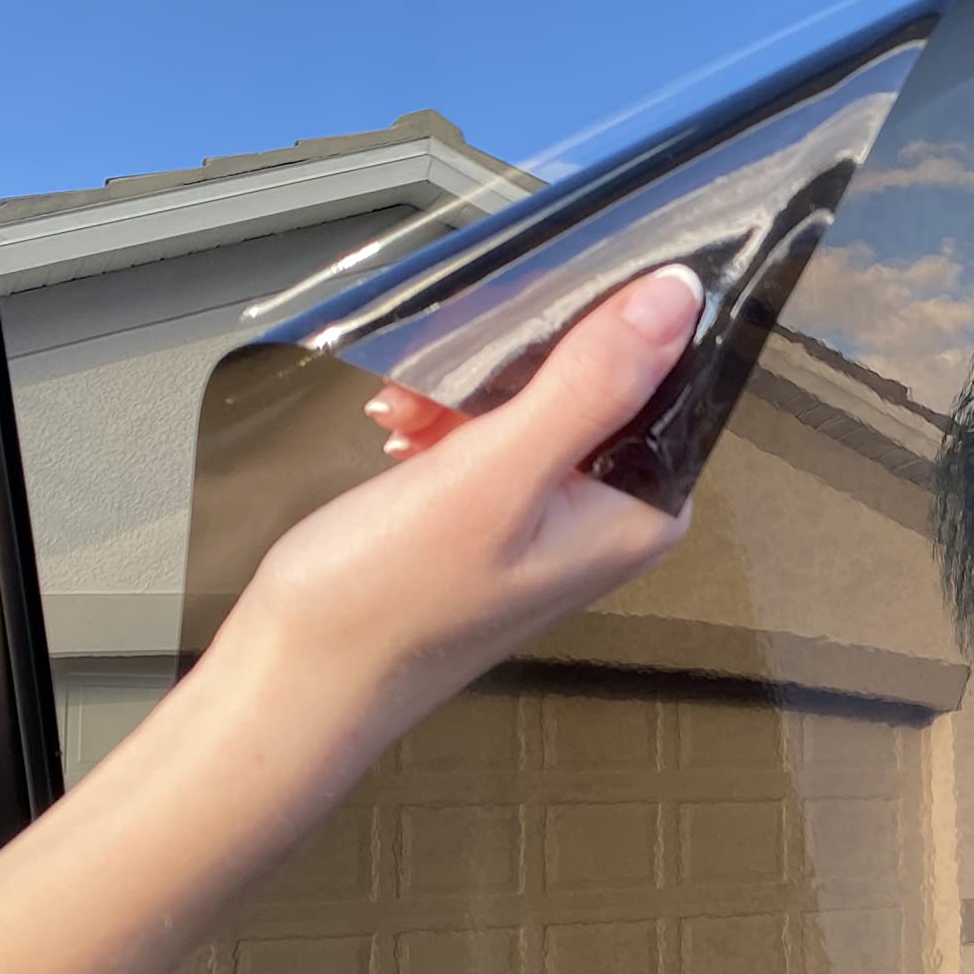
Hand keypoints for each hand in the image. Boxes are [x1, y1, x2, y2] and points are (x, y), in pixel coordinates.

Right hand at [216, 263, 701, 749]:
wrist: (297, 675)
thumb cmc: (389, 598)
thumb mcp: (495, 475)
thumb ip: (591, 386)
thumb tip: (676, 298)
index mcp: (644, 508)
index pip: (664, 373)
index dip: (597, 323)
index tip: (527, 306)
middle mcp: (614, 510)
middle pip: (597, 376)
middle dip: (511, 360)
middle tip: (434, 382)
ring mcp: (556, 511)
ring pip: (533, 392)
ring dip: (463, 385)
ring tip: (404, 412)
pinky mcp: (500, 508)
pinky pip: (491, 425)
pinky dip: (443, 415)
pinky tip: (401, 431)